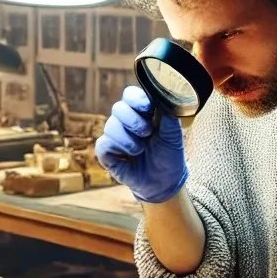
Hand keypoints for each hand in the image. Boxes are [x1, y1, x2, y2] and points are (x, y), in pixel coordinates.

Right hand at [95, 85, 187, 203]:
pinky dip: (118, 148)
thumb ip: (168, 114)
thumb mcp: (173, 134)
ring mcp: (114, 136)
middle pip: (119, 108)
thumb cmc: (168, 156)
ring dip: (128, 139)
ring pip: (111, 125)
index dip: (136, 99)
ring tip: (141, 150)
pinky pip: (103, 143)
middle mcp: (125, 121)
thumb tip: (163, 97)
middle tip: (147, 133)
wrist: (164, 182)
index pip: (130, 95)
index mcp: (141, 112)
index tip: (147, 108)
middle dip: (134, 121)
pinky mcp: (106, 152)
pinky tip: (129, 157)